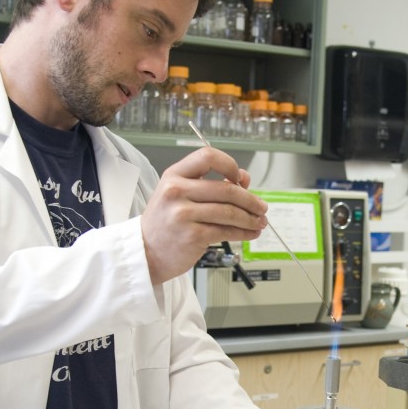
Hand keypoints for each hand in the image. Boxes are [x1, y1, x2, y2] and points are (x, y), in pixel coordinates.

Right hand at [141, 148, 267, 283]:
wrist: (146, 251)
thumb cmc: (165, 222)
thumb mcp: (180, 194)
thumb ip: (212, 183)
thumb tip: (245, 178)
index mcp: (174, 175)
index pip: (208, 157)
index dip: (230, 165)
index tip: (240, 178)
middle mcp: (176, 191)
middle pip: (226, 189)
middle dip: (250, 200)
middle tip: (261, 207)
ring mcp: (183, 214)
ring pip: (230, 212)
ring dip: (251, 218)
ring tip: (259, 221)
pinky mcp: (192, 236)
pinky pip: (227, 231)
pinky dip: (244, 232)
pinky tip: (251, 233)